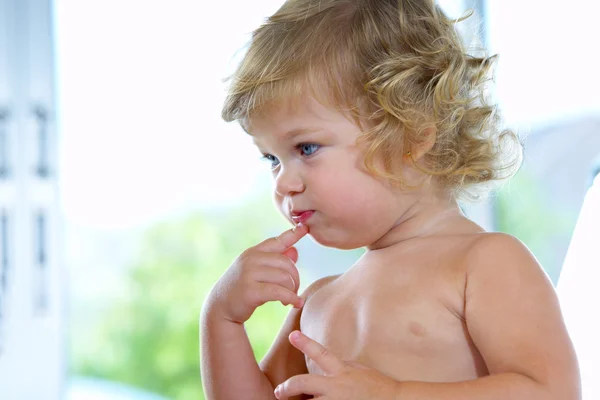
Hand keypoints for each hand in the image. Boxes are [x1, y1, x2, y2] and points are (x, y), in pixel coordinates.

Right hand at [208, 224, 307, 323]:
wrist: (219, 307)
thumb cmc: (241, 288)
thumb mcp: (257, 271)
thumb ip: (275, 262)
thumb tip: (295, 251)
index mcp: (254, 252)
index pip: (277, 241)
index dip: (293, 234)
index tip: (305, 227)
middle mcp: (251, 259)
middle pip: (286, 263)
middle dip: (295, 278)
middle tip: (294, 290)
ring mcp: (249, 274)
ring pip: (284, 277)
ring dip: (292, 290)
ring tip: (289, 299)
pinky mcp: (250, 291)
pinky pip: (279, 292)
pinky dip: (291, 298)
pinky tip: (294, 304)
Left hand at [275, 331, 400, 399]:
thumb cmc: (379, 387)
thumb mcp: (360, 370)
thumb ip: (342, 367)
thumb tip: (327, 362)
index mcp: (342, 372)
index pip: (320, 354)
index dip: (305, 343)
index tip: (292, 335)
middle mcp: (336, 387)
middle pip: (303, 382)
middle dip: (287, 387)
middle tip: (279, 391)